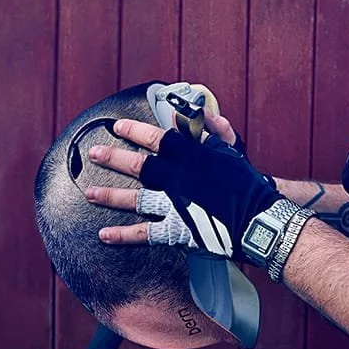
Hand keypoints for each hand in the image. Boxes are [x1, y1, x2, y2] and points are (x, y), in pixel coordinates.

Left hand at [87, 118, 280, 262]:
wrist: (258, 218)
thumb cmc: (245, 182)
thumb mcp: (228, 150)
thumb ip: (207, 129)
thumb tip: (190, 112)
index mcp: (189, 155)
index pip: (155, 138)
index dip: (134, 131)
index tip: (117, 127)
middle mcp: (176, 178)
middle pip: (137, 166)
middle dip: (112, 158)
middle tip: (94, 153)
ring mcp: (173, 205)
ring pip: (134, 199)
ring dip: (109, 196)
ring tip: (89, 193)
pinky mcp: (176, 231)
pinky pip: (144, 233)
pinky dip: (122, 236)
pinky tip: (104, 235)